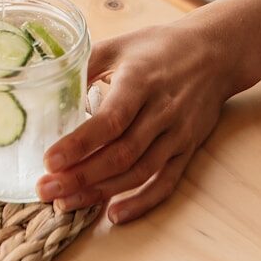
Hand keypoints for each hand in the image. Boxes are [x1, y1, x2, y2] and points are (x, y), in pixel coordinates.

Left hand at [37, 19, 234, 223]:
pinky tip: (114, 215)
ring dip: (101, 192)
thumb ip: (84, 64)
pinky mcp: (187, 149)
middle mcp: (161, 110)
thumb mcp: (119, 45)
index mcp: (140, 81)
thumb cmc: (157, 47)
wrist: (214, 53)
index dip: (80, 143)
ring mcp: (177, 134)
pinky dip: (141, 203)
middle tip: (46, 191)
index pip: (110, 119)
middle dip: (80, 177)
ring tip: (66, 203)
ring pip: (138, 172)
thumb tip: (46, 84)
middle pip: (120, 154)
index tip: (49, 160)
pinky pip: (165, 182)